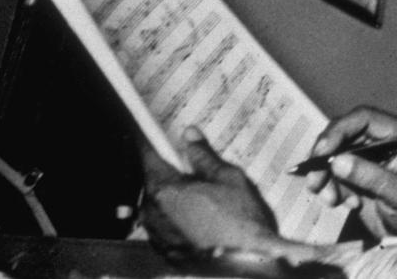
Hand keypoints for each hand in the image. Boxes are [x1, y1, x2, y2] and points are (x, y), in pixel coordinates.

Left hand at [141, 127, 297, 263]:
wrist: (248, 266)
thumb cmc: (241, 224)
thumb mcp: (229, 179)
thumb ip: (204, 156)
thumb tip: (190, 136)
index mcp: (165, 190)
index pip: (148, 154)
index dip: (152, 140)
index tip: (153, 130)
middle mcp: (153, 213)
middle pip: (155, 181)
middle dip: (173, 174)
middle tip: (199, 172)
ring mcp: (158, 235)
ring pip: (160, 205)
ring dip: (176, 199)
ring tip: (208, 201)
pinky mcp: (167, 252)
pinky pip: (167, 227)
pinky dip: (180, 220)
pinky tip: (205, 221)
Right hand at [304, 106, 396, 236]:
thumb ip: (369, 176)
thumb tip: (337, 162)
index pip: (363, 118)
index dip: (339, 131)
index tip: (321, 152)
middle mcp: (382, 138)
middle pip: (343, 134)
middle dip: (325, 158)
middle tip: (315, 180)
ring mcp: (367, 155)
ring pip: (334, 154)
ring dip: (326, 177)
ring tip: (332, 200)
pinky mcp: (356, 172)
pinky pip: (333, 172)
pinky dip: (333, 188)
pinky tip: (350, 203)